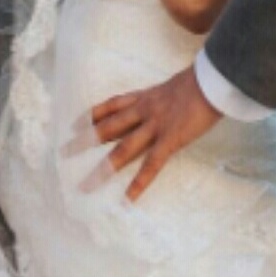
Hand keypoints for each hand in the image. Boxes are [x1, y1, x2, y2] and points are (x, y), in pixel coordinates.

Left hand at [87, 65, 221, 201]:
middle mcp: (144, 110)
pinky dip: (140, 183)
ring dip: (102, 170)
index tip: (77, 123)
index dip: (94, 114)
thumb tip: (170, 101)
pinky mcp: (170, 139)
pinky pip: (152, 164)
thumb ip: (168, 95)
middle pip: (109, 127)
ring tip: (84, 187)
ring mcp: (155, 125)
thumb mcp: (177, 83)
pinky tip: (128, 199)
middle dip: (85, 140)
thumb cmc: (202, 78)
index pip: (113, 105)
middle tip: (63, 152)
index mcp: (147, 96)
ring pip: (122, 150)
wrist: (213, 77)